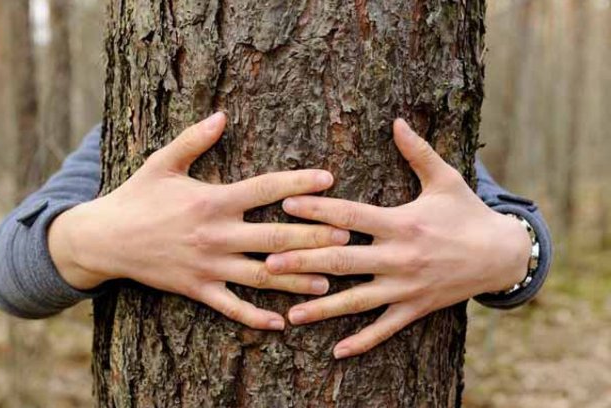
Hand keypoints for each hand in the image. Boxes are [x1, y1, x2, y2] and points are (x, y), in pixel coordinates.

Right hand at [48, 112, 349, 329]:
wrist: (103, 239)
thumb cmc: (136, 196)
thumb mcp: (162, 162)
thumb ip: (194, 139)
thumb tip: (223, 114)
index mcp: (212, 200)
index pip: (264, 189)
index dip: (298, 184)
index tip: (328, 179)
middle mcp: (215, 235)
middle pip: (275, 236)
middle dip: (313, 237)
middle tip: (347, 238)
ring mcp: (207, 265)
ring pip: (261, 275)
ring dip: (296, 280)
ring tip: (328, 283)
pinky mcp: (196, 289)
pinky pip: (230, 307)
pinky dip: (255, 316)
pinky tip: (280, 324)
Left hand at [266, 119, 530, 356]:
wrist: (502, 255)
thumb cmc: (468, 213)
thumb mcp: (446, 179)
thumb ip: (417, 152)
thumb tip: (397, 120)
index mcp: (402, 223)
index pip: (350, 215)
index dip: (317, 208)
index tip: (285, 204)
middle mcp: (400, 257)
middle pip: (343, 260)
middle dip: (304, 263)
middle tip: (268, 265)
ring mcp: (407, 287)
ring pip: (358, 300)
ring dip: (323, 308)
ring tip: (291, 315)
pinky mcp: (416, 308)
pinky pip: (385, 328)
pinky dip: (363, 341)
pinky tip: (337, 352)